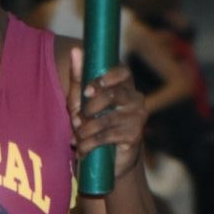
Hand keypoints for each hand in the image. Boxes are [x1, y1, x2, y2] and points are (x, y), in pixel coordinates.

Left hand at [69, 51, 146, 181]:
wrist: (107, 162)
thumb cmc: (93, 126)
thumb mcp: (80, 102)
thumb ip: (78, 77)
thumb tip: (76, 50)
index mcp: (125, 86)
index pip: (123, 72)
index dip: (106, 78)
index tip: (88, 90)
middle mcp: (136, 99)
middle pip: (113, 94)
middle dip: (89, 109)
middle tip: (76, 121)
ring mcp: (138, 117)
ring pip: (107, 119)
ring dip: (86, 130)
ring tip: (77, 139)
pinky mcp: (135, 136)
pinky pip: (108, 136)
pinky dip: (90, 144)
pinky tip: (83, 150)